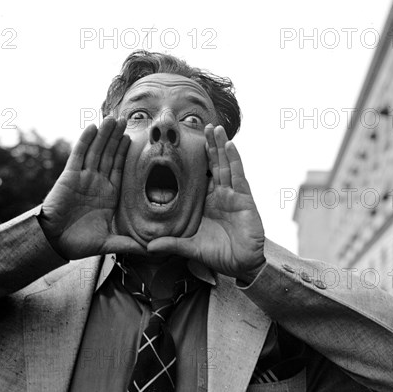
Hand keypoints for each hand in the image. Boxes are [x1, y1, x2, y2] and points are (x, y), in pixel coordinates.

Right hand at [39, 117, 145, 259]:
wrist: (54, 243)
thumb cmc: (80, 244)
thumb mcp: (110, 243)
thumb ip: (130, 244)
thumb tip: (152, 251)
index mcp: (109, 195)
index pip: (120, 168)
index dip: (126, 153)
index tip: (134, 138)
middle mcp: (97, 183)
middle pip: (109, 154)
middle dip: (116, 137)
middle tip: (126, 119)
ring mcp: (83, 177)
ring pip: (96, 151)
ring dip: (104, 134)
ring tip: (113, 118)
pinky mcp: (69, 176)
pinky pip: (79, 155)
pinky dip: (85, 140)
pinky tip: (92, 127)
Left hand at [147, 125, 265, 282]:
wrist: (241, 266)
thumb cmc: (219, 255)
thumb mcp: (190, 247)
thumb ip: (171, 243)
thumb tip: (147, 247)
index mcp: (207, 202)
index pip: (198, 176)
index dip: (192, 161)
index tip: (181, 144)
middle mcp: (220, 195)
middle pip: (213, 164)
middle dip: (208, 145)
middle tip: (201, 125)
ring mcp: (233, 195)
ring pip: (225, 165)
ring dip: (220, 145)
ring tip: (214, 128)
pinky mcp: (245, 199)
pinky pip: (238, 176)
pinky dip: (234, 159)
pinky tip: (229, 145)